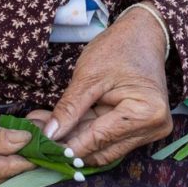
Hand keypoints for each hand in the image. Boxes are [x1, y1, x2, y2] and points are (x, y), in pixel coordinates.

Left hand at [42, 2, 172, 165]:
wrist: (142, 36)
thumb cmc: (118, 49)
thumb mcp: (88, 76)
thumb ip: (68, 109)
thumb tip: (49, 135)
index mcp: (145, 112)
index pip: (98, 139)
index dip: (66, 146)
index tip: (39, 146)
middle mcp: (152, 128)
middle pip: (100, 150)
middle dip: (66, 145)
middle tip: (35, 136)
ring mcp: (147, 131)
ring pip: (100, 150)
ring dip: (71, 142)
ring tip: (42, 129)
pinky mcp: (137, 131)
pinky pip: (105, 141)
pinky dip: (81, 135)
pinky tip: (58, 126)